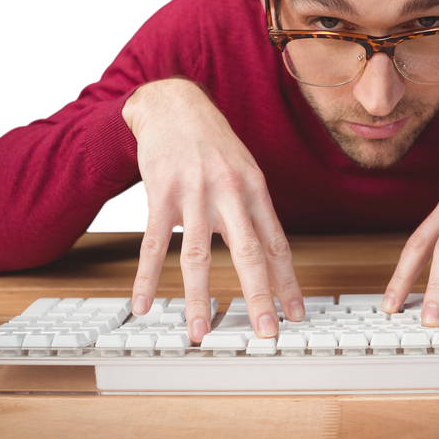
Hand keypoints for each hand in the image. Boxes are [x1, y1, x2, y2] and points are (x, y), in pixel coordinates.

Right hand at [122, 78, 304, 342]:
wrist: (174, 106)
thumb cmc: (213, 144)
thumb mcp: (246, 171)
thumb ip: (256, 213)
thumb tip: (272, 258)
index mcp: (255, 190)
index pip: (276, 245)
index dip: (288, 282)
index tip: (296, 313)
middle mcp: (228, 193)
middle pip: (247, 253)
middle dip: (258, 296)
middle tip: (265, 332)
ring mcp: (193, 194)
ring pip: (196, 256)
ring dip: (198, 299)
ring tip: (199, 331)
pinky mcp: (160, 195)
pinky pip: (153, 244)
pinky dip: (147, 277)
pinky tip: (143, 302)